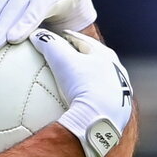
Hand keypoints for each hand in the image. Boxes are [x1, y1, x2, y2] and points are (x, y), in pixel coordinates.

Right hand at [30, 29, 132, 156]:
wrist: (101, 122)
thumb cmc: (84, 86)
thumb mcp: (62, 61)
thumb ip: (49, 44)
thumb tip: (36, 34)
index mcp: (106, 56)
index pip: (84, 41)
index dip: (69, 37)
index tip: (58, 36)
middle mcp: (117, 73)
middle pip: (95, 61)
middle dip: (81, 58)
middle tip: (66, 58)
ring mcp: (119, 94)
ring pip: (100, 82)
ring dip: (87, 80)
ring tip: (73, 84)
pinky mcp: (118, 114)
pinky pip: (100, 103)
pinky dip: (90, 100)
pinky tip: (80, 107)